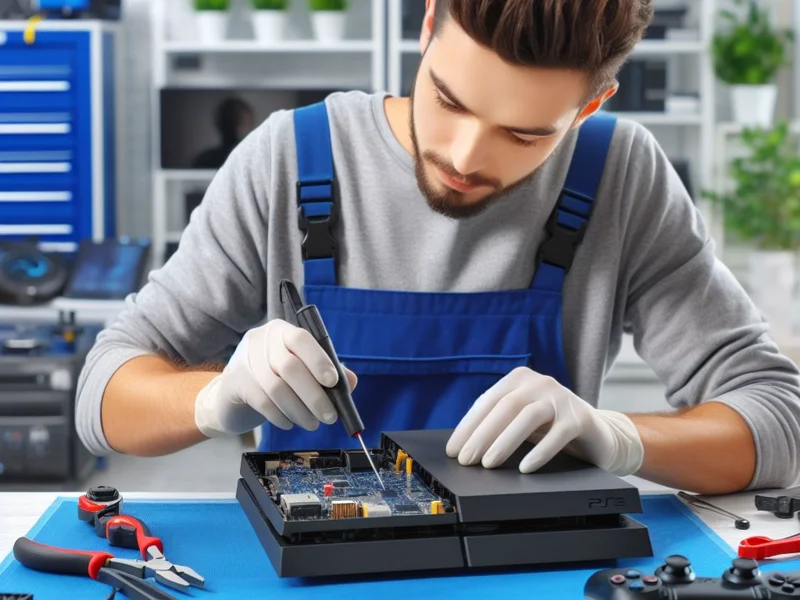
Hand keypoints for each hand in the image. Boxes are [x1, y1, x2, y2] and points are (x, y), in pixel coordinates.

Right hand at [194, 319, 356, 436]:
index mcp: (282, 331)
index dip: (318, 360)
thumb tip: (350, 382)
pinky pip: (263, 403)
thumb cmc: (275, 377)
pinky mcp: (235, 382)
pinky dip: (281, 417)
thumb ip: (327, 372)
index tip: (333, 383)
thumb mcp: (301, 369)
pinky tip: (290, 424)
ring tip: (312, 424)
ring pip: (277, 388)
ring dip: (300, 411)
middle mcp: (261, 339)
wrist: (234, 392)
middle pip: (289, 367)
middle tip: (330, 416)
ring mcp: (245, 359)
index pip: (301, 339)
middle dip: (314, 395)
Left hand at [445, 367, 643, 475]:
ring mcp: (562, 398)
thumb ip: (498, 425)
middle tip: (466, 460)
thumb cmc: (552, 429)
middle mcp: (540, 383)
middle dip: (481, 435)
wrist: (599, 436)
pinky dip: (539, 452)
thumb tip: (464, 447)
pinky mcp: (581, 417)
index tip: (454, 450)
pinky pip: (557, 434)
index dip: (468, 426)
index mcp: (520, 379)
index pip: (487, 401)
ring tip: (488, 464)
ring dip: (504, 442)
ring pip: (528, 417)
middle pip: (505, 407)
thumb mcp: (522, 423)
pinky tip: (525, 468)